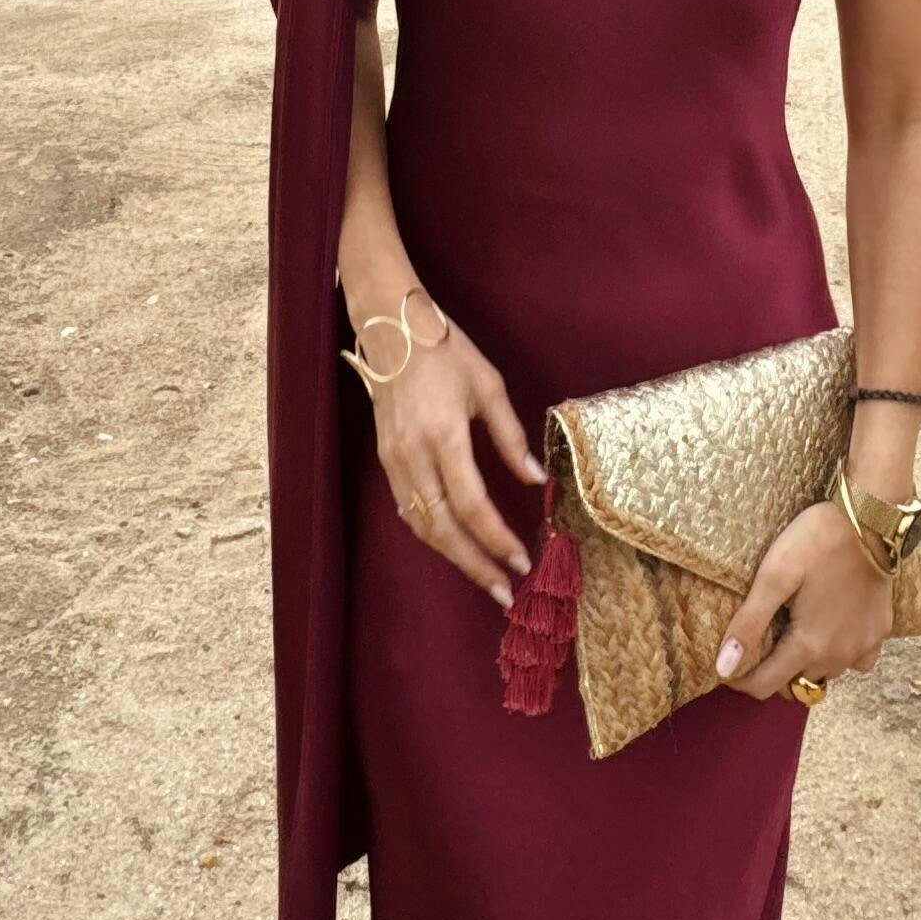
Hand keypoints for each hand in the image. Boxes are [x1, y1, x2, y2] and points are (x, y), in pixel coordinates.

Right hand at [359, 292, 540, 611]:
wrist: (392, 328)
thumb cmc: (446, 352)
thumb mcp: (489, 386)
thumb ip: (511, 438)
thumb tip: (536, 480)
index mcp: (444, 434)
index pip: (472, 504)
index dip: (497, 538)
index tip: (521, 560)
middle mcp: (414, 454)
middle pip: (443, 527)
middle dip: (474, 564)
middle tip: (502, 591)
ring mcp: (394, 459)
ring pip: (421, 524)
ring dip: (452, 555)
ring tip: (483, 575)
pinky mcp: (385, 458)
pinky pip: (408, 508)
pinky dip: (432, 532)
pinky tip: (453, 543)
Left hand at [713, 497, 897, 702]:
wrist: (872, 521)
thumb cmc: (818, 542)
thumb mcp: (774, 575)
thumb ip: (749, 624)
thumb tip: (724, 668)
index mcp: (808, 645)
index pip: (766, 686)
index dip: (742, 682)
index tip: (729, 668)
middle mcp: (837, 656)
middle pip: (795, 685)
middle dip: (773, 673)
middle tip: (760, 644)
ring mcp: (863, 647)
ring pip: (826, 675)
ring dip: (806, 665)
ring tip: (792, 635)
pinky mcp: (880, 632)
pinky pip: (856, 662)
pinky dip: (840, 655)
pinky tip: (831, 632)